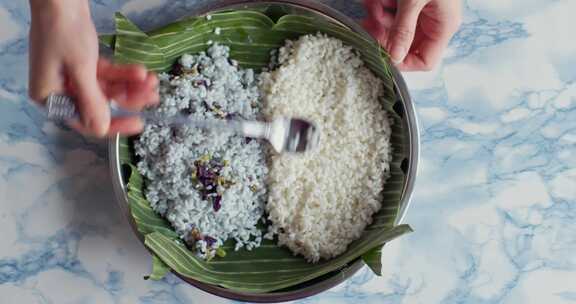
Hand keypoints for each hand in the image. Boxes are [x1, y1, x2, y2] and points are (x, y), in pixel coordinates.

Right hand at [29, 0, 158, 136]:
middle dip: (129, 99)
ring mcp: (72, 77)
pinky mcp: (82, 64)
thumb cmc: (64, 31)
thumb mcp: (80, 69)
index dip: (113, 124)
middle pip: (100, 104)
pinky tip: (141, 71)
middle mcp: (60, 90)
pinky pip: (107, 75)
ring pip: (107, 89)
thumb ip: (92, 100)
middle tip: (153, 96)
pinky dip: (123, 73)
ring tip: (152, 81)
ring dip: (131, 85)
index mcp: (49, 97)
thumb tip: (101, 129)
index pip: (84, 121)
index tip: (138, 123)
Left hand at [363, 0, 461, 70]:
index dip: (402, 63)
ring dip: (378, 17)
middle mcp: (433, 21)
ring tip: (371, 3)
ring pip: (393, 26)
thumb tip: (394, 57)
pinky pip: (391, 10)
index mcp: (443, 26)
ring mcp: (421, 10)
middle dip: (383, 35)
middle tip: (366, 26)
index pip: (425, 61)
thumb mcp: (413, 0)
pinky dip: (380, 5)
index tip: (381, 56)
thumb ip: (404, 29)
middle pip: (404, 44)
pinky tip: (372, 0)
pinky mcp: (409, 0)